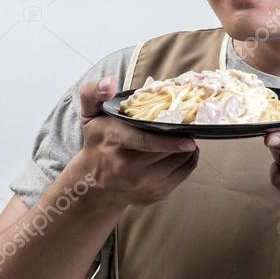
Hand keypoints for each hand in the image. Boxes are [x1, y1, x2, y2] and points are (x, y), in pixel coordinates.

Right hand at [75, 76, 198, 207]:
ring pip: (179, 162)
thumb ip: (94, 92)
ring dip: (187, 148)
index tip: (189, 137)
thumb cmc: (97, 142)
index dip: (169, 140)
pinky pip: (183, 175)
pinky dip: (188, 161)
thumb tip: (111, 82)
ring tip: (183, 137)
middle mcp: (126, 168)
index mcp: (112, 142)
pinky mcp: (154, 195)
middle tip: (188, 125)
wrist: (93, 184)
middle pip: (166, 150)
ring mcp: (141, 185)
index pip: (144, 141)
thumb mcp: (90, 114)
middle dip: (181, 137)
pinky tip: (183, 151)